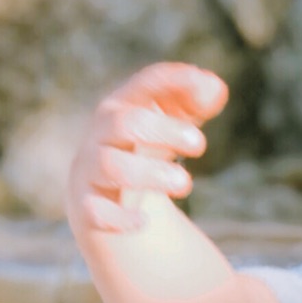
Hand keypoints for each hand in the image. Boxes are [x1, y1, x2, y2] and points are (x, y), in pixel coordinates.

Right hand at [66, 62, 227, 232]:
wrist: (102, 194)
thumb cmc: (146, 147)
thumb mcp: (173, 122)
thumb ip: (197, 102)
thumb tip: (215, 89)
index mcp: (124, 105)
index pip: (146, 84)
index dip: (175, 81)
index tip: (204, 88)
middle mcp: (102, 133)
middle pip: (127, 123)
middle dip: (165, 131)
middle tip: (201, 145)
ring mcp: (91, 169)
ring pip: (111, 165)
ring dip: (150, 173)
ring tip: (184, 183)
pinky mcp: (86, 206)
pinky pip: (95, 211)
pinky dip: (119, 217)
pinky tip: (143, 221)